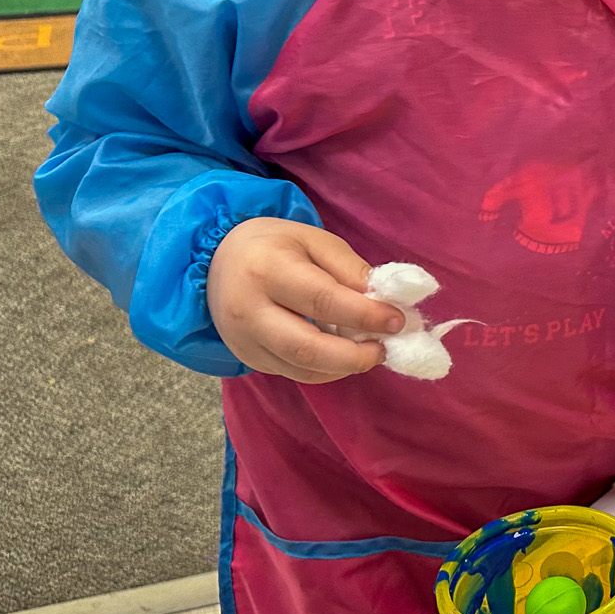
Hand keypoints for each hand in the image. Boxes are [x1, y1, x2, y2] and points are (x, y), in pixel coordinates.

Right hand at [205, 218, 399, 382]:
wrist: (217, 260)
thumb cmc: (275, 245)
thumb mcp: (314, 240)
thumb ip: (350, 269)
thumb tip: (386, 301)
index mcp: (267, 269)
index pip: (322, 300)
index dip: (365, 315)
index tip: (397, 321)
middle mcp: (249, 310)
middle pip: (307, 347)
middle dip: (354, 355)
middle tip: (384, 348)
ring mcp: (243, 339)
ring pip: (300, 368)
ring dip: (343, 366)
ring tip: (370, 352)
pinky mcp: (246, 357)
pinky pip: (292, 373)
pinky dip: (325, 370)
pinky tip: (343, 356)